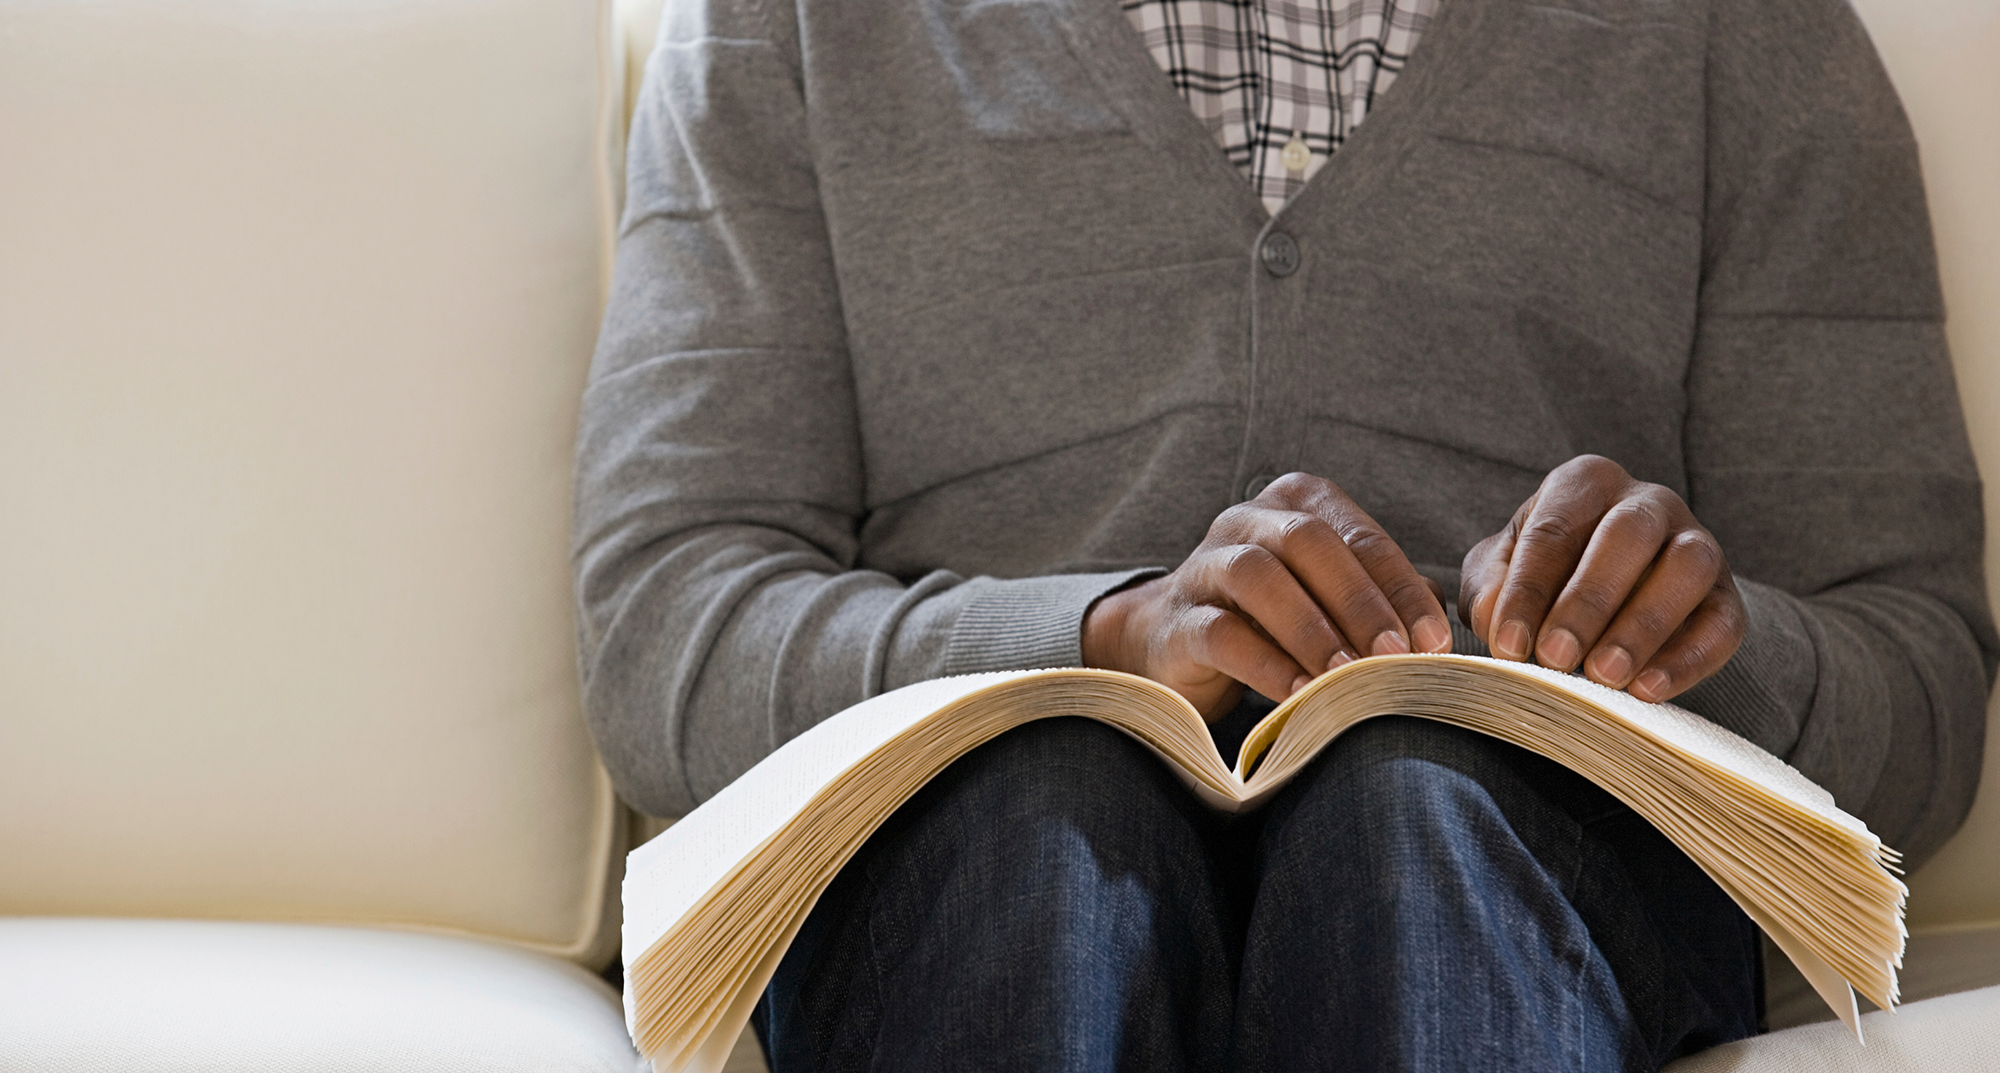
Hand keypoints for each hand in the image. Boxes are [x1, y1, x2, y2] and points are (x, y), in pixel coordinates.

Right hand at [1083, 472, 1452, 718]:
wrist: (1173, 642)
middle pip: (1308, 542)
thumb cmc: (1271, 618)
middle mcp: (1246, 520)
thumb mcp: (1327, 599)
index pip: (1358, 535)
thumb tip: (1435, 632)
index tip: (1434, 639)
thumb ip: (1381, 601)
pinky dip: (1266, 663)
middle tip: (1396, 654)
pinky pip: (1221, 632)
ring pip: (1258, 576)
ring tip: (1347, 676)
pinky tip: (1299, 695)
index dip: (1400, 586)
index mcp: (1295, 503)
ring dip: (1311, 628)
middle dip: (1359, 600)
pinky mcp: (1176, 619)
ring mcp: (1204, 565)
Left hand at [1460, 455, 1744, 702]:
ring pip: (1688, 567)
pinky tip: (1647, 691)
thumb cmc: (1541, 576)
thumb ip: (1489, 587)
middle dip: (1589, 600)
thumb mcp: (1500, 571)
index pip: (1554, 529)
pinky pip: (1722, 623)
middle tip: (1556, 658)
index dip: (1528, 590)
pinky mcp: (1727, 595)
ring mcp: (1697, 542)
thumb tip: (1493, 617)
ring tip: (1604, 675)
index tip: (1508, 644)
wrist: (1604, 598)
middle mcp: (1647, 502)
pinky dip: (1688, 659)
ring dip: (1644, 625)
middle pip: (1627, 535)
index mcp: (1585, 483)